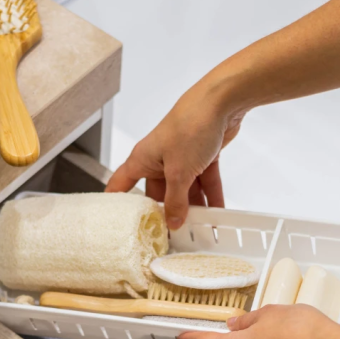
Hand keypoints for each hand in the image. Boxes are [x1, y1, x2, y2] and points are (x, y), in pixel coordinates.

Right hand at [105, 78, 244, 228]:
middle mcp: (159, 159)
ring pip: (185, 190)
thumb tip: (173, 222)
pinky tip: (217, 214)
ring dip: (195, 209)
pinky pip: (204, 183)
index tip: (117, 223)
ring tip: (201, 230)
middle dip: (169, 214)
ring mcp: (182, 158)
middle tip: (174, 236)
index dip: (117, 203)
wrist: (222, 102)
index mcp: (143, 159)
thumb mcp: (179, 172)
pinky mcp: (202, 156)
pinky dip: (211, 196)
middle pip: (160, 194)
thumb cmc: (190, 125)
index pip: (121, 185)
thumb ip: (176, 201)